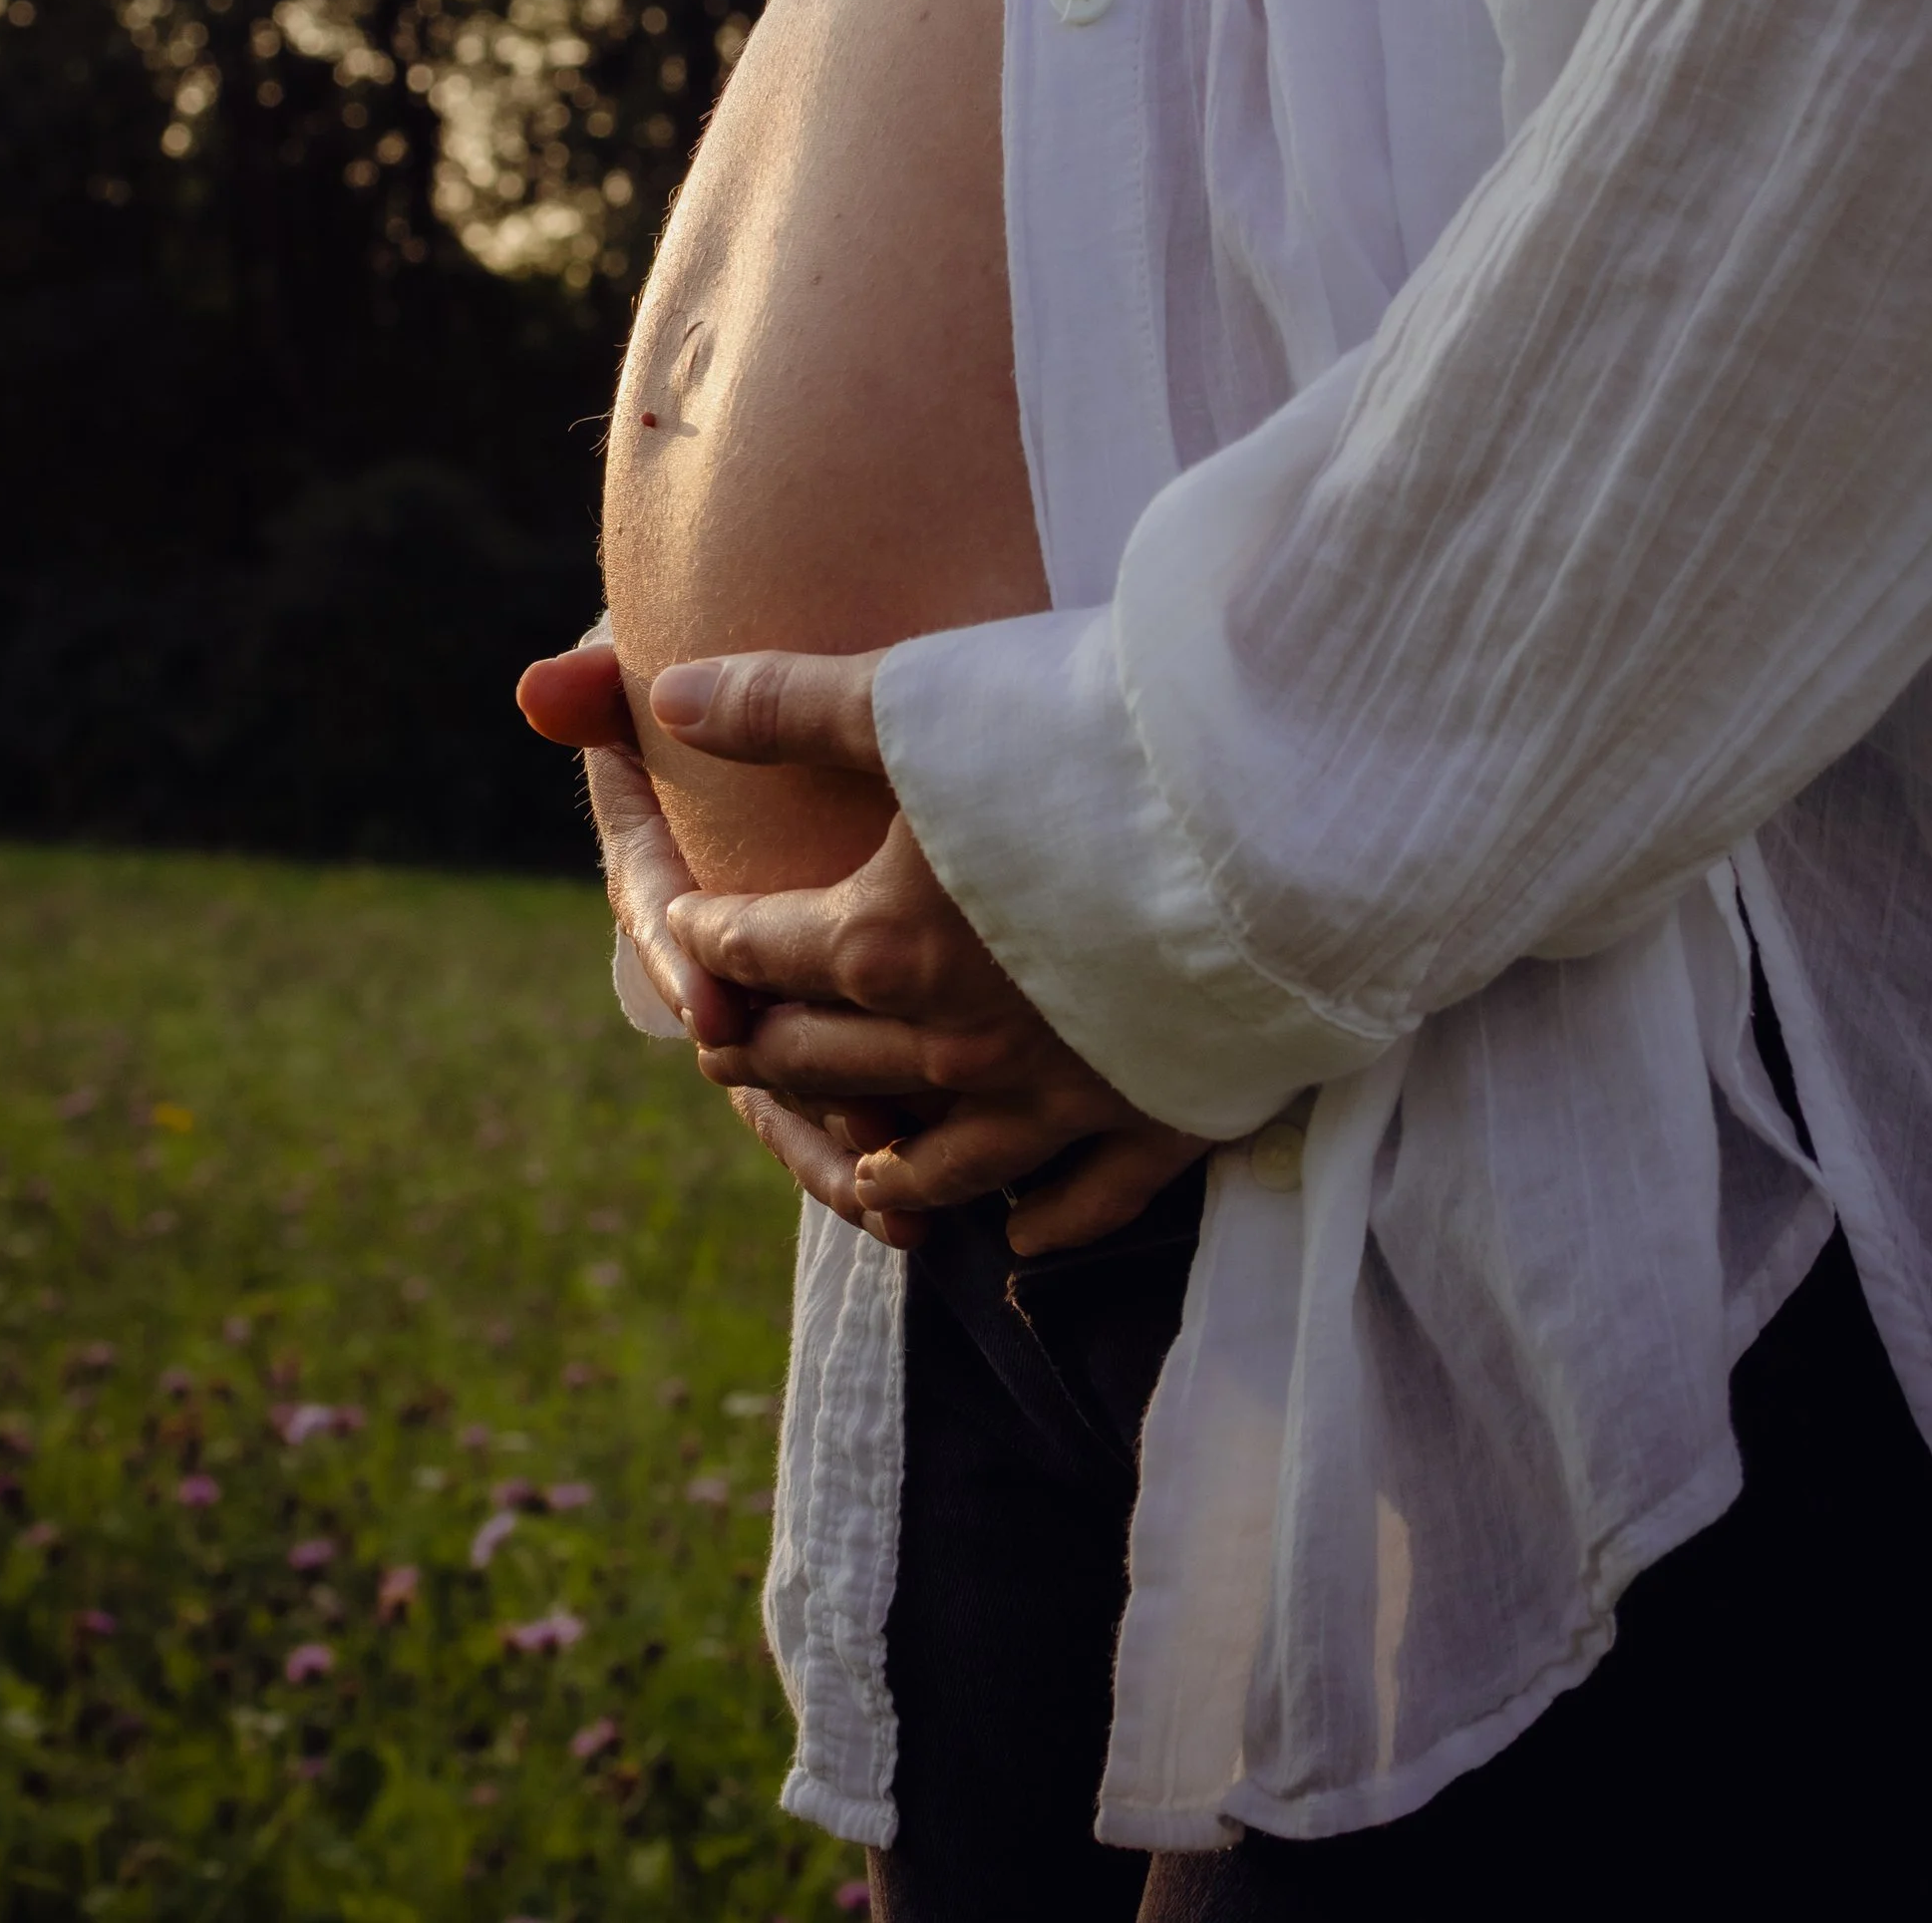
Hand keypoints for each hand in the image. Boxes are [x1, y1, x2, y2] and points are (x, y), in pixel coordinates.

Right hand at [515, 640, 900, 1231]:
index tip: (715, 1010)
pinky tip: (935, 1214)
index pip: (660, 913)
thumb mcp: (682, 680)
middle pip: (734, 1031)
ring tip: (898, 1205)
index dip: (683, 965)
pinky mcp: (850, 1024)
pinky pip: (852, 1106)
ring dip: (835, 1150)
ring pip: (792, 1089)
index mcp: (665, 864)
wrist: (814, 719)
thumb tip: (541, 690)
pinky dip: (889, 1162)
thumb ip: (611, 682)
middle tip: (834, 1118)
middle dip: (776, 1082)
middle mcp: (713, 944)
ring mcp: (778, 993)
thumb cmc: (732, 689)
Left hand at [652, 650, 1206, 1254]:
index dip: (710, 937)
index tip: (687, 933)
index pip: (759, 952)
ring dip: (889, 1163)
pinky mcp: (1154, 1115)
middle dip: (765, 1047)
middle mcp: (954, 1042)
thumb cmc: (1085, 736)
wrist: (1263, 808)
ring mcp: (1055, 1095)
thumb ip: (787, 706)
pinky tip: (1022, 1234)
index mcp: (883, 945)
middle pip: (824, 1060)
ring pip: (942, 1161)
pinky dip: (1042, 1221)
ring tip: (863, 1164)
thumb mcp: (919, 705)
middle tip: (731, 1047)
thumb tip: (667, 697)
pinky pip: (1083, 1202)